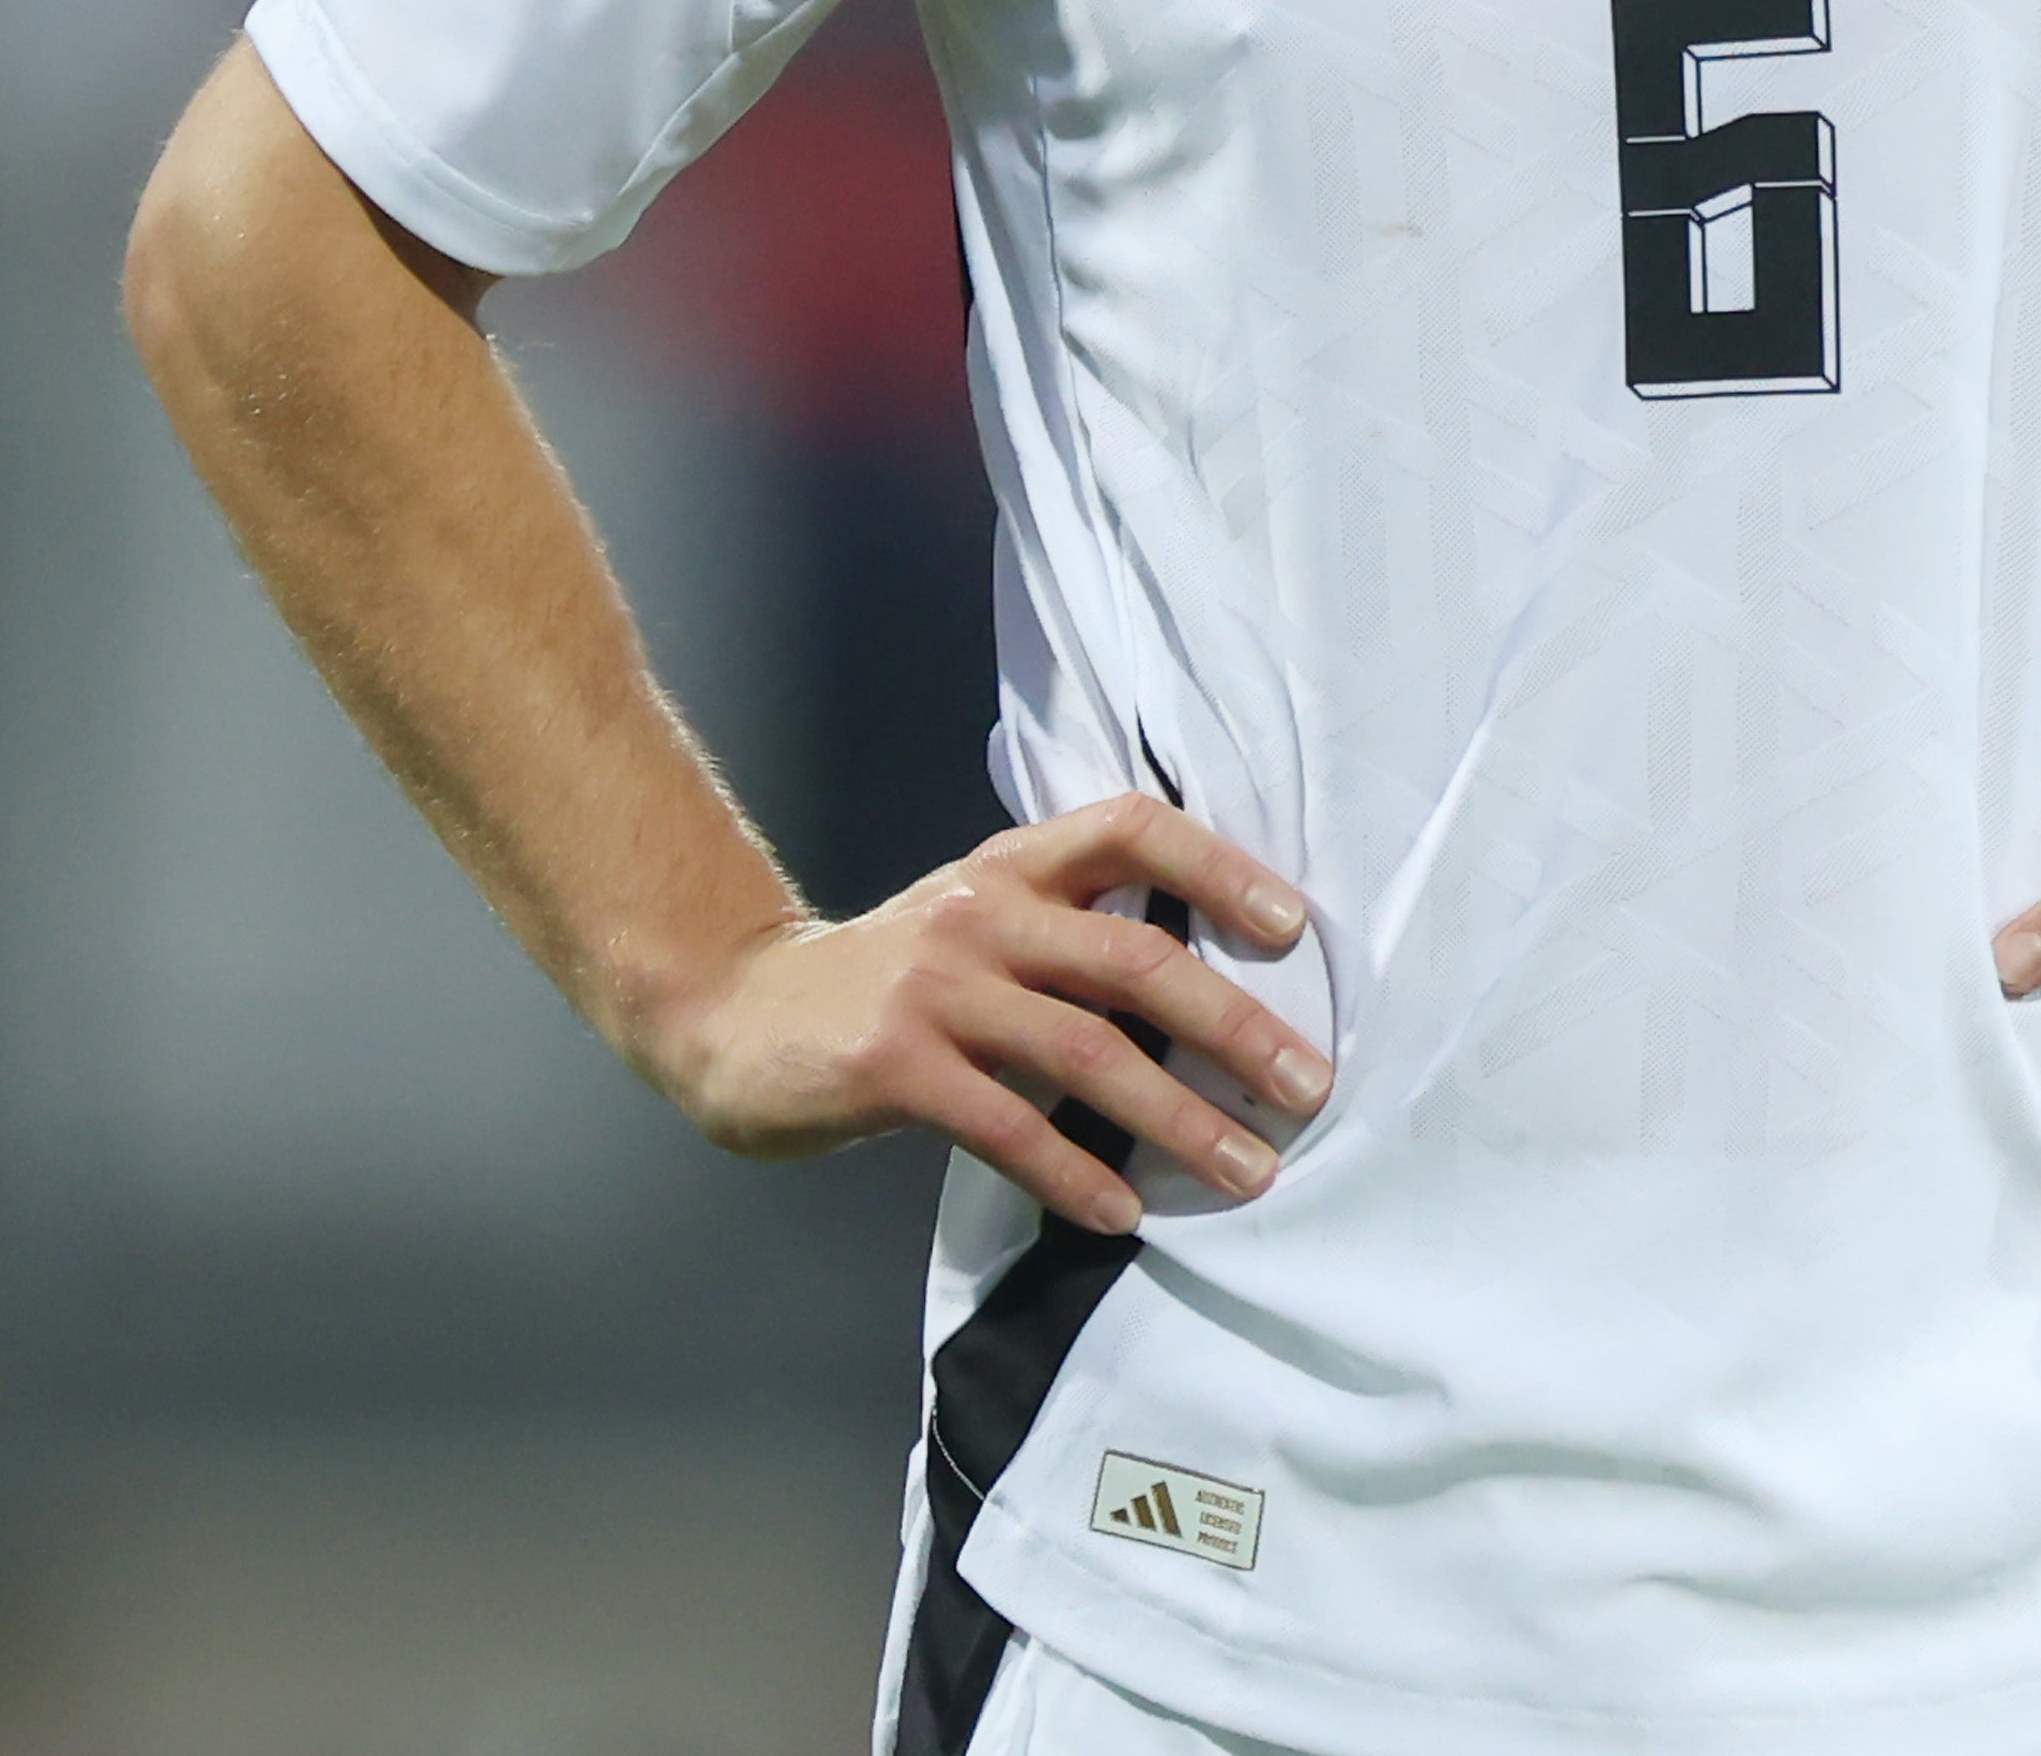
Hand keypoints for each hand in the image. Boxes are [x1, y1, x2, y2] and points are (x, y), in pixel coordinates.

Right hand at [640, 793, 1329, 1235]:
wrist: (733, 1013)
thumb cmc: (883, 980)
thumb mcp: (972, 925)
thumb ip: (1066, 938)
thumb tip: (1208, 1000)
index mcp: (1010, 866)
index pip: (1129, 828)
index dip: (1218, 867)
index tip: (1293, 926)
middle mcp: (980, 912)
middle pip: (1133, 957)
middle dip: (1234, 1024)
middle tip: (1308, 1085)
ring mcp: (935, 989)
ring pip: (1087, 1051)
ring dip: (1179, 1119)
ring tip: (1246, 1169)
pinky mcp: (893, 1066)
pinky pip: (1007, 1126)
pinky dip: (1075, 1173)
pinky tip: (1124, 1212)